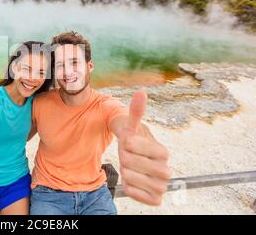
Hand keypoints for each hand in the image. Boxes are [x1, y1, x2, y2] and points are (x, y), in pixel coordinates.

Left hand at [118, 90, 170, 205]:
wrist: (136, 163)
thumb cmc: (134, 144)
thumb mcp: (132, 128)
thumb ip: (136, 112)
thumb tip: (141, 92)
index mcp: (163, 151)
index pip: (138, 146)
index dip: (128, 144)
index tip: (129, 143)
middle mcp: (166, 170)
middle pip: (133, 163)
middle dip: (124, 158)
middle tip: (127, 157)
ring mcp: (162, 185)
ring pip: (132, 179)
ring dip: (124, 172)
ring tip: (129, 168)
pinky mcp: (155, 199)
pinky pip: (135, 195)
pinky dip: (128, 187)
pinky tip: (131, 180)